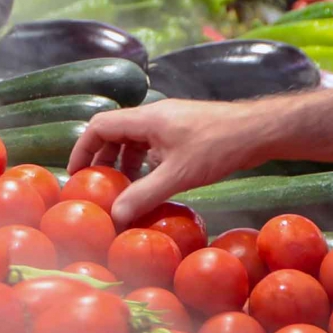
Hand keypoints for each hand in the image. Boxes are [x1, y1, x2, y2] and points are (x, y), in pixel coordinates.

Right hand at [68, 99, 268, 227]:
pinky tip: (150, 182)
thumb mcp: (177, 176)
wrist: (257, 131)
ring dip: (123, 161)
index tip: (76, 173)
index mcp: (146, 119)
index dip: (82, 148)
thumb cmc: (218, 147)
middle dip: (101, 158)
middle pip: (113, 131)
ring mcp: (168, 122)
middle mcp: (153, 116)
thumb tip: (115, 215)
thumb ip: (144, 195)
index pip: (99, 126)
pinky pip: (151, 144)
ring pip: (133, 139)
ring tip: (122, 188)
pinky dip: (143, 162)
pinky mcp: (182, 131)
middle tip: (97, 185)